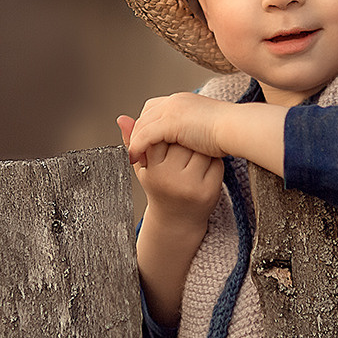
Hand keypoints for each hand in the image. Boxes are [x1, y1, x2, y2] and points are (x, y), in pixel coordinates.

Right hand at [117, 115, 222, 229]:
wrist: (177, 219)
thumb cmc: (159, 186)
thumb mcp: (143, 167)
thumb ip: (133, 142)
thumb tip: (122, 118)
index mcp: (152, 170)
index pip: (160, 137)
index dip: (166, 133)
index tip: (168, 136)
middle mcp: (170, 179)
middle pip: (182, 141)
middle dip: (184, 138)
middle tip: (184, 141)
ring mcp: (190, 185)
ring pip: (199, 149)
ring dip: (200, 146)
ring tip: (194, 152)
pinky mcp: (209, 190)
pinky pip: (214, 162)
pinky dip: (212, 159)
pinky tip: (206, 164)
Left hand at [122, 94, 236, 165]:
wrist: (239, 128)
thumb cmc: (231, 132)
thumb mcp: (205, 131)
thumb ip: (190, 132)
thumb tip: (186, 143)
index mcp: (183, 101)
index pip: (154, 109)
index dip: (147, 126)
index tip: (146, 146)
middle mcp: (174, 101)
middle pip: (145, 116)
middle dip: (137, 134)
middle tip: (136, 154)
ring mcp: (172, 110)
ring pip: (142, 126)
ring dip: (134, 142)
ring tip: (133, 160)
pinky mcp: (171, 122)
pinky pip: (145, 135)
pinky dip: (137, 147)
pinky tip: (135, 160)